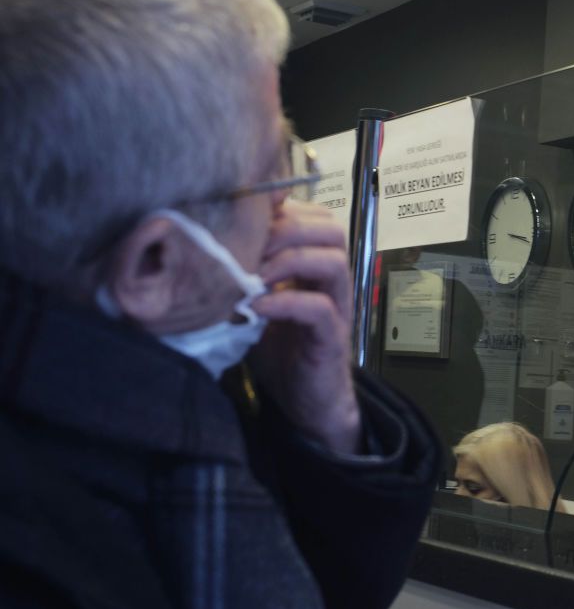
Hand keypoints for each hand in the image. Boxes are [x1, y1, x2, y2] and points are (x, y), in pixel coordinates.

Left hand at [249, 200, 361, 454]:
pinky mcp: (332, 337)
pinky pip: (319, 308)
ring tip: (254, 274)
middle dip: (285, 228)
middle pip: (329, 229)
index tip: (243, 212)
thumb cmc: (279, 348)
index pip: (313, 215)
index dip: (282, 206)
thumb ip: (245, 269)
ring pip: (332, 261)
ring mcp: (336, 306)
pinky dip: (286, 302)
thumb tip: (203, 237)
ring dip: (289, 259)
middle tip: (248, 245)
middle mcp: (331, 280)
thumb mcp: (258, 298)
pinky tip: (256, 308)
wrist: (305, 402)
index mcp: (314, 264)